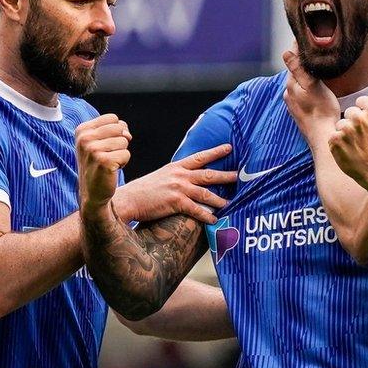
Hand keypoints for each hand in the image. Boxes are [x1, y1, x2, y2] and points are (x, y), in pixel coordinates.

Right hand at [76, 114, 132, 212]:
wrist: (92, 192)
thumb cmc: (98, 164)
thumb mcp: (100, 142)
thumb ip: (115, 130)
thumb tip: (127, 134)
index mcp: (82, 130)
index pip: (113, 118)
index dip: (116, 132)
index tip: (105, 145)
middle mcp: (85, 138)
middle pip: (120, 128)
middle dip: (119, 142)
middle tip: (107, 155)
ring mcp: (92, 150)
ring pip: (124, 141)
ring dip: (121, 153)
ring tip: (108, 163)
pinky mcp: (103, 161)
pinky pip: (126, 154)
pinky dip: (123, 163)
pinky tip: (111, 170)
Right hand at [115, 144, 235, 224]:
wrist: (128, 200)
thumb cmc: (141, 191)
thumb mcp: (160, 177)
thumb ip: (174, 177)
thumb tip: (186, 181)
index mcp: (175, 167)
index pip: (200, 157)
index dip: (216, 152)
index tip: (229, 147)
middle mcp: (179, 175)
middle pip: (208, 174)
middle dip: (226, 175)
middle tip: (239, 176)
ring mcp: (178, 188)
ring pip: (206, 193)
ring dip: (220, 199)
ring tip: (231, 203)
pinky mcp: (176, 202)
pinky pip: (197, 210)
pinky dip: (207, 215)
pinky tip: (215, 220)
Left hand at [282, 50, 339, 145]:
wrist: (324, 138)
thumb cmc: (322, 111)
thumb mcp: (312, 86)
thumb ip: (298, 69)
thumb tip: (286, 52)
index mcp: (290, 85)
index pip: (293, 60)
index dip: (301, 48)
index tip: (307, 36)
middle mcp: (289, 94)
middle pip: (296, 72)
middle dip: (303, 61)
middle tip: (314, 48)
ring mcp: (294, 105)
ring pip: (299, 84)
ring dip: (305, 75)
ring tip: (316, 66)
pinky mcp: (301, 112)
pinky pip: (303, 94)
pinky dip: (308, 87)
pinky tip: (316, 88)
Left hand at [329, 96, 367, 191]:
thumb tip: (364, 105)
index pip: (361, 100)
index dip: (362, 110)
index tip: (365, 121)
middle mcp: (359, 118)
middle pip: (349, 111)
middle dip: (353, 122)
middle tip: (360, 136)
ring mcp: (346, 129)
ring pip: (340, 124)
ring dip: (345, 133)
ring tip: (355, 145)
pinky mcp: (335, 140)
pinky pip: (333, 136)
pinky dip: (338, 143)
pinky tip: (348, 151)